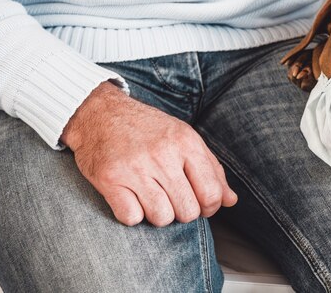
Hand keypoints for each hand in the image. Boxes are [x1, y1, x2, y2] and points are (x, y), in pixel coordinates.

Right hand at [61, 81, 237, 225]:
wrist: (100, 113)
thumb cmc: (148, 129)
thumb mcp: (185, 137)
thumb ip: (211, 169)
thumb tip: (231, 200)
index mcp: (186, 142)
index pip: (211, 193)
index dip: (209, 207)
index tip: (200, 204)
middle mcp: (162, 155)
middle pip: (188, 210)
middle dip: (183, 212)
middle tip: (173, 198)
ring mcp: (135, 168)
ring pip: (161, 218)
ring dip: (158, 214)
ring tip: (152, 196)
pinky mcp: (110, 180)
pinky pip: (132, 218)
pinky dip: (133, 214)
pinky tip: (131, 197)